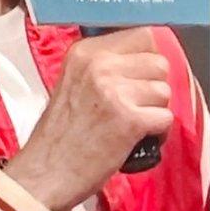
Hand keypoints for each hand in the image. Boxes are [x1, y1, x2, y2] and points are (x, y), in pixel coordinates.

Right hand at [4, 27, 172, 210]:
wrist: (43, 175)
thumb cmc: (58, 137)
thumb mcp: (72, 85)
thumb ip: (102, 69)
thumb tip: (141, 63)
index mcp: (85, 52)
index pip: (142, 35)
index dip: (146, 60)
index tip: (138, 79)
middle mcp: (100, 65)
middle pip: (158, 63)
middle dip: (153, 87)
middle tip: (135, 107)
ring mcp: (115, 91)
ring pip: (164, 92)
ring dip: (155, 112)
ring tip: (133, 127)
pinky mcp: (130, 120)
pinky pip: (165, 118)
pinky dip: (158, 134)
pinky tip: (137, 141)